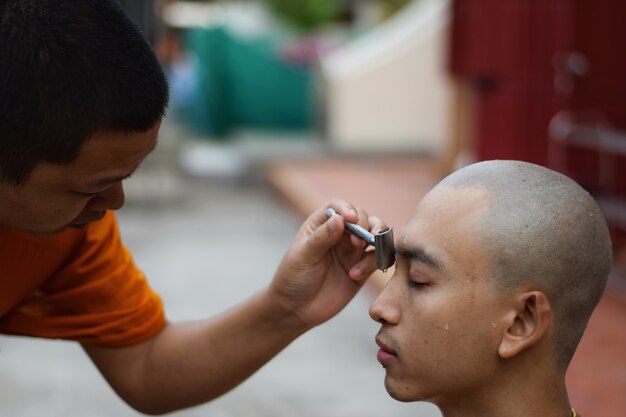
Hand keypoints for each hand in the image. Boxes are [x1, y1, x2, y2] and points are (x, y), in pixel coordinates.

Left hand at [270, 198, 387, 327]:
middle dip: (366, 224)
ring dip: (377, 239)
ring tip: (369, 248)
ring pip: (375, 235)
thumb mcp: (303, 256)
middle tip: (361, 239)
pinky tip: (354, 275)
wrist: (296, 310)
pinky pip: (376, 259)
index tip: (351, 218)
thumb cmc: (293, 278)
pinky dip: (372, 263)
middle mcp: (339, 235)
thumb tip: (339, 219)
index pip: (337, 207)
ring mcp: (351, 252)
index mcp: (320, 225)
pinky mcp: (361, 270)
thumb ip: (321, 238)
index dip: (347, 208)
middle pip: (362, 217)